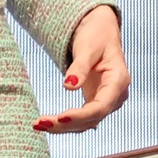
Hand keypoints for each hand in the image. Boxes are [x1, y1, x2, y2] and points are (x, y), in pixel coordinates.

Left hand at [36, 6, 129, 133]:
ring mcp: (106, 101)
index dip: (81, 115)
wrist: (100, 30)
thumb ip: (80, 67)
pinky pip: (82, 118)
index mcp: (118, 81)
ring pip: (86, 122)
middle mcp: (115, 95)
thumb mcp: (87, 47)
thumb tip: (68, 86)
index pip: (101, 106)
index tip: (60, 117)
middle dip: (67, 124)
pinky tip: (47, 124)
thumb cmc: (96, 35)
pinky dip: (65, 122)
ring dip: (63, 127)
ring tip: (39, 125)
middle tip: (41, 123)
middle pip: (92, 118)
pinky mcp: (95, 102)